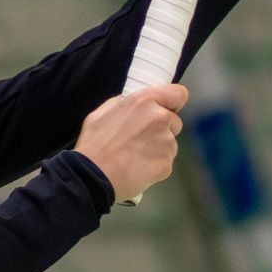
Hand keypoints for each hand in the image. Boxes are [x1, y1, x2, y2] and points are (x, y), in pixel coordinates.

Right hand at [76, 84, 188, 202]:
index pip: (178, 94)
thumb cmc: (94, 146)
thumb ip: (120, 104)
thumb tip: (129, 103)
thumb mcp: (100, 115)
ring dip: (159, 149)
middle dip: (162, 129)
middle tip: (140, 140)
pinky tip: (138, 168)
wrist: (93, 177)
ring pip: (170, 143)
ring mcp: (166, 142)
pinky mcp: (167, 163)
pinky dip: (155, 165)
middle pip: (175, 121)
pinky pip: (166, 162)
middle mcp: (160, 118)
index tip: (167, 109)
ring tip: (136, 156)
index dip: (173, 102)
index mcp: (144, 101)